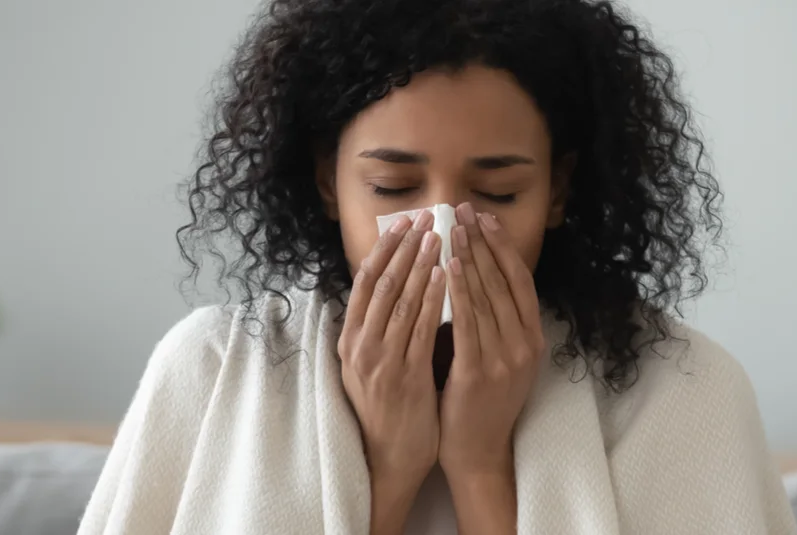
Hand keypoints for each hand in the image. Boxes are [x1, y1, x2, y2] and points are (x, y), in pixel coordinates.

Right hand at [338, 210, 446, 529]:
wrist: (387, 459)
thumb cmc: (388, 410)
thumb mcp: (373, 365)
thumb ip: (381, 330)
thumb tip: (399, 288)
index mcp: (351, 340)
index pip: (365, 282)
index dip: (384, 249)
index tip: (402, 222)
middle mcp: (360, 346)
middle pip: (380, 283)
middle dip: (403, 247)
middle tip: (424, 218)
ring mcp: (380, 360)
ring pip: (399, 300)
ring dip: (420, 264)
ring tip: (438, 236)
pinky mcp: (403, 376)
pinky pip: (419, 328)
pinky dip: (432, 298)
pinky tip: (446, 276)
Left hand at [439, 203, 544, 477]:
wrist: (477, 450)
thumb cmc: (479, 401)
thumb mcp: (498, 356)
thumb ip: (492, 320)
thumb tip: (472, 271)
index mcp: (532, 338)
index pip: (520, 280)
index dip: (502, 246)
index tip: (484, 218)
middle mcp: (525, 345)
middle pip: (503, 282)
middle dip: (482, 243)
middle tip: (463, 211)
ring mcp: (506, 359)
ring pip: (487, 297)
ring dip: (469, 257)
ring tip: (453, 229)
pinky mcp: (480, 372)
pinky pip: (469, 323)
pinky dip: (459, 292)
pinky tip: (447, 267)